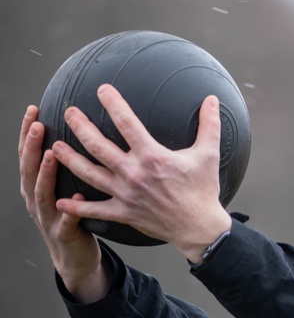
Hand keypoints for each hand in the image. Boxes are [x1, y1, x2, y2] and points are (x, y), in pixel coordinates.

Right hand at [18, 105, 105, 302]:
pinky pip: (67, 221)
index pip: (29, 153)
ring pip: (42, 192)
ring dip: (46, 173)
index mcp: (36, 184)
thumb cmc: (74, 215)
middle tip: (39, 124)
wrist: (74, 256)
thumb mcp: (67, 186)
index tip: (33, 109)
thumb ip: (71, 163)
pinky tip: (78, 198)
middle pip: (29, 168)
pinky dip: (71, 210)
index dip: (28, 132)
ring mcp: (48, 217)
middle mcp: (36, 198)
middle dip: (32, 145)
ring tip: (53, 154)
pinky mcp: (64, 235)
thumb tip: (86, 130)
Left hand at [52, 84, 232, 262]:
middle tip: (69, 112)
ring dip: (70, 159)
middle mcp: (134, 173)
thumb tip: (213, 100)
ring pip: (89, 174)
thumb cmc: (203, 191)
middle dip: (80, 127)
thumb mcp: (209, 155)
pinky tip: (61, 201)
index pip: (127, 124)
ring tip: (56, 147)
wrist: (199, 228)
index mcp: (153, 157)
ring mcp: (126, 194)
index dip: (113, 104)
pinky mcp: (124, 213)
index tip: (102, 89)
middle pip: (98, 146)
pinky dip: (76, 207)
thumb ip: (209, 125)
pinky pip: (95, 210)